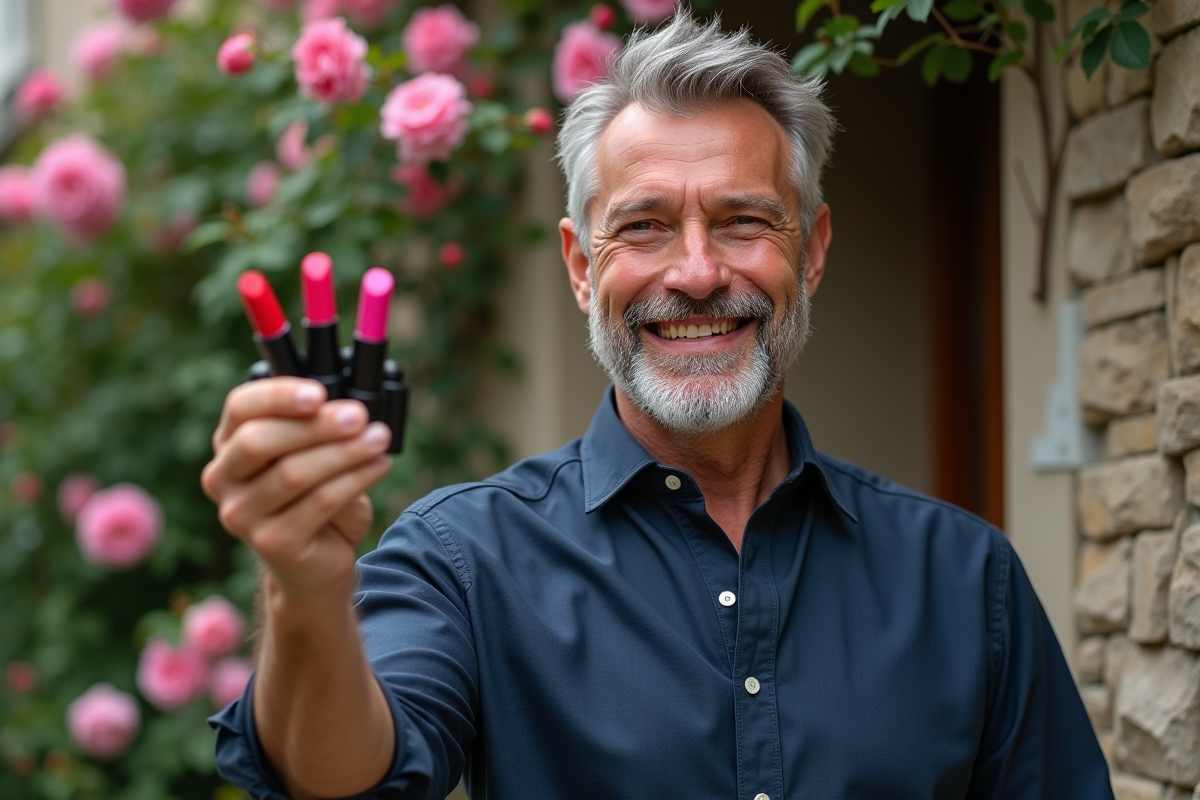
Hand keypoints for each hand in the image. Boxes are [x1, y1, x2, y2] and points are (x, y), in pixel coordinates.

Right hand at [201, 377, 392, 598]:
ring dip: (344, 451)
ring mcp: (241, 514)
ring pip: (293, 473)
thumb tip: (350, 410)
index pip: (240, 407)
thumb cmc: (315, 501)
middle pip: (260, 441)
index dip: (279, 396)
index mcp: (230, 445)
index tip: (319, 393)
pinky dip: (355, 479)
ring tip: (379, 440)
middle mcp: (223, 478)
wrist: (317, 565)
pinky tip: (378, 466)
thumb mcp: (314, 456)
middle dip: (317, 425)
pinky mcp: (271, 542)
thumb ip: (319, 431)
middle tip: (359, 417)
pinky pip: (319, 502)